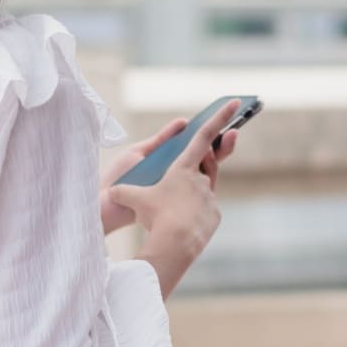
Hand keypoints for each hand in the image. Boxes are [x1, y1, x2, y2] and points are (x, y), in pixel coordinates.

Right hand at [101, 117, 240, 234]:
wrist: (175, 245)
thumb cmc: (154, 216)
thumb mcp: (132, 199)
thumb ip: (122, 190)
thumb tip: (110, 192)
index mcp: (184, 167)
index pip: (203, 135)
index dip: (220, 116)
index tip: (235, 102)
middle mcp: (202, 179)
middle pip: (208, 163)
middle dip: (204, 160)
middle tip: (194, 162)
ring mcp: (210, 197)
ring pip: (207, 186)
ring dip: (196, 187)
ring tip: (178, 199)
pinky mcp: (214, 216)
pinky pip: (206, 207)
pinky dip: (196, 209)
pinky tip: (182, 219)